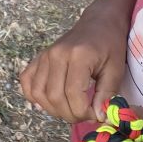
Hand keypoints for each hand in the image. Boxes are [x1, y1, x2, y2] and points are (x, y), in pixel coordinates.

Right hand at [19, 0, 135, 122]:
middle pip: (54, 96)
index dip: (84, 112)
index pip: (73, 94)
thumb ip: (107, 94)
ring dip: (53, 109)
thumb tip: (99, 118)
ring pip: (38, 93)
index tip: (96, 116)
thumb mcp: (115, 70)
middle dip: (70, 114)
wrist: (98, 24)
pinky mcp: (38, 58)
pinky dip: (34, 96)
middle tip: (85, 115)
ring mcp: (44, 56)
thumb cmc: (110, 46)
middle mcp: (56, 55)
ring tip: (70, 110)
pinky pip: (27, 82)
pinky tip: (48, 102)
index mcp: (78, 56)